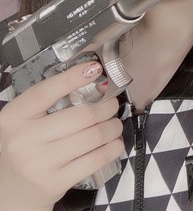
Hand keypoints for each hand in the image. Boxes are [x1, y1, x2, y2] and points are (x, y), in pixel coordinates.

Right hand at [0, 61, 123, 210]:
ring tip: (114, 125)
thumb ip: (48, 103)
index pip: (45, 92)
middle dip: (107, 107)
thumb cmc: (24, 148)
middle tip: (112, 105)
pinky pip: (97, 158)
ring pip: (94, 136)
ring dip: (113, 127)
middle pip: (82, 116)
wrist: (9, 191)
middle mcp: (22, 140)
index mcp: (13, 118)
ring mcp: (38, 164)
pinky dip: (113, 147)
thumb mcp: (24, 122)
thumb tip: (90, 78)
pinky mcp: (55, 183)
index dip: (72, 78)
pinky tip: (113, 143)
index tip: (95, 69)